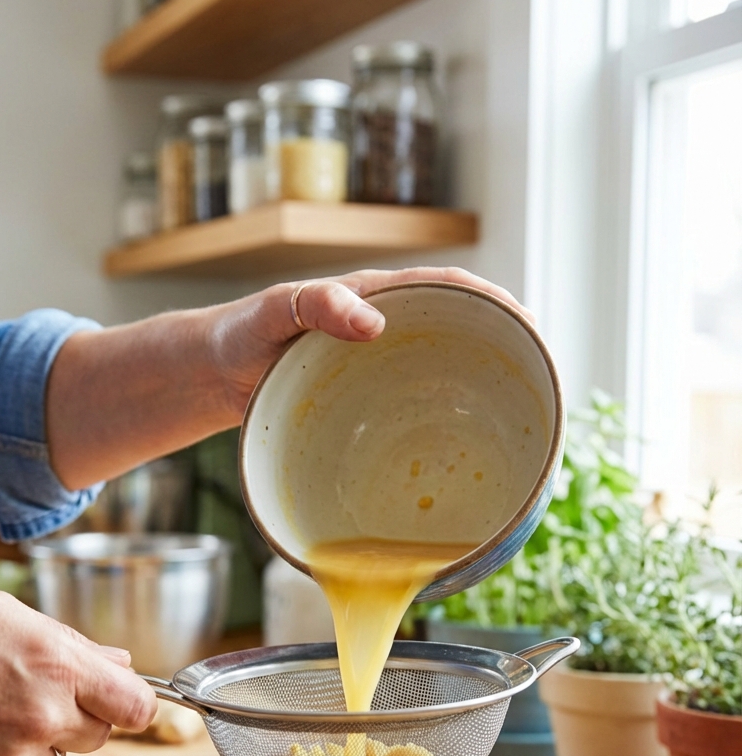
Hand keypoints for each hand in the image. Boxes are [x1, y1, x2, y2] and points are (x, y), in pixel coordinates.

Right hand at [0, 590, 156, 755]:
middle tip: (25, 692)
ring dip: (33, 742)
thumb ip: (72, 645)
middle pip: (98, 735)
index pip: (137, 705)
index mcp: (57, 666)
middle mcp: (43, 717)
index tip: (122, 701)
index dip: (132, 702)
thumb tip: (120, 664)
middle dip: (74, 716)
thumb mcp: (5, 614)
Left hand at [48, 266, 531, 490]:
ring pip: (446, 381)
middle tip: (542, 388)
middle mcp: (391, 335)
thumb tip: (373, 319)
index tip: (533, 328)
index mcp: (380, 300)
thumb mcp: (270, 311)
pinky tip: (458, 464)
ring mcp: (383, 374)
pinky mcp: (369, 409)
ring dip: (482, 399)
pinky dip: (443, 433)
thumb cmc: (241, 335)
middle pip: (465, 339)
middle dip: (507, 356)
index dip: (499, 306)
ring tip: (518, 431)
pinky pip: (416, 416)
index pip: (456, 291)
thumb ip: (313, 305)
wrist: (213, 375)